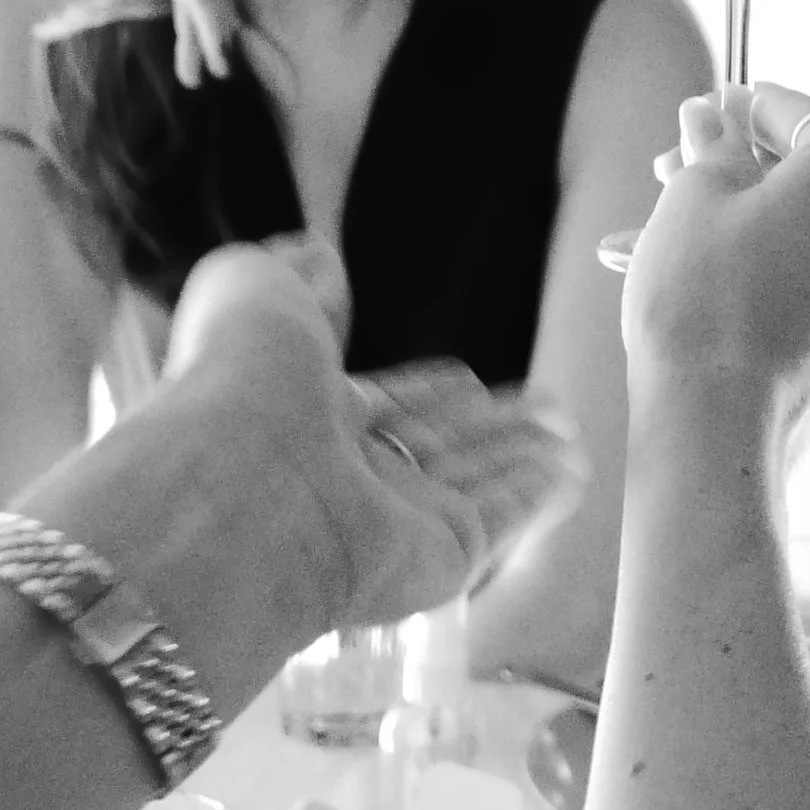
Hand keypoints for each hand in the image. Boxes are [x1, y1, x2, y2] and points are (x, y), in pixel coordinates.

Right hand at [0, 0, 241, 90]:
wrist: (3, 3)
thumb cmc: (48, 3)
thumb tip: (194, 2)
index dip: (198, 3)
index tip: (201, 50)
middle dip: (211, 18)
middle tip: (217, 68)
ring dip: (213, 29)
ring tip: (215, 71)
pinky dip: (209, 26)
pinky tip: (208, 61)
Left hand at [165, 247, 582, 624]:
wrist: (240, 483)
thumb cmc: (239, 380)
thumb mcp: (252, 291)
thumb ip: (292, 274)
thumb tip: (313, 253)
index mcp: (304, 415)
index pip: (381, 405)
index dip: (426, 391)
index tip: (468, 378)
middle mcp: (351, 474)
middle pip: (437, 446)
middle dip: (490, 425)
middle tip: (542, 405)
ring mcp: (397, 522)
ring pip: (475, 483)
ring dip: (524, 457)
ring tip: (571, 435)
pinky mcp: (441, 557)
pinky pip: (500, 522)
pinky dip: (539, 498)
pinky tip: (571, 475)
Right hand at [623, 83, 809, 441]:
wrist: (718, 426)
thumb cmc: (707, 297)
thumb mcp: (697, 193)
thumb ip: (714, 142)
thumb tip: (711, 114)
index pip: (801, 114)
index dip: (744, 107)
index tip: (709, 106)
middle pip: (808, 176)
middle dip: (734, 170)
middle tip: (669, 166)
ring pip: (806, 232)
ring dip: (735, 223)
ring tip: (651, 229)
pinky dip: (761, 267)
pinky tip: (691, 273)